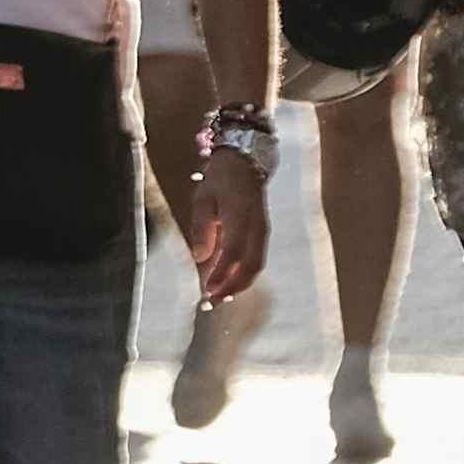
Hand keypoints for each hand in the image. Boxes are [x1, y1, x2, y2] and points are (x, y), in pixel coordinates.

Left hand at [182, 153, 270, 304]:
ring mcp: (262, 231)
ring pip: (256, 265)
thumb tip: (200, 258)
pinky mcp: (263, 234)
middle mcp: (256, 227)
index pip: (233, 252)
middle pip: (250, 265)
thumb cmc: (220, 180)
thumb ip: (202, 229)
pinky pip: (256, 259)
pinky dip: (244, 274)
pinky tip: (230, 282)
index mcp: (240, 216)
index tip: (208, 289)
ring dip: (240, 284)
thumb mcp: (203, 199)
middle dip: (232, 286)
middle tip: (213, 301)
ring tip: (221, 296)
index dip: (222, 273)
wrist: (245, 163)